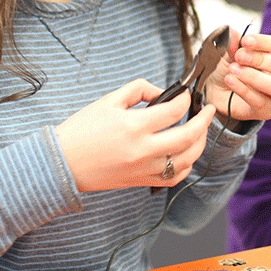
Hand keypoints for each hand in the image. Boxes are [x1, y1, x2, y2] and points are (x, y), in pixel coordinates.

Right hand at [55, 79, 215, 192]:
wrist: (62, 163)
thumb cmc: (81, 130)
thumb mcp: (108, 100)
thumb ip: (139, 90)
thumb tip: (162, 92)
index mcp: (133, 126)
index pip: (174, 111)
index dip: (185, 99)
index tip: (187, 94)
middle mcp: (142, 150)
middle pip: (188, 137)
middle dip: (205, 121)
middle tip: (209, 110)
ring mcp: (143, 168)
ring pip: (186, 159)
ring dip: (200, 143)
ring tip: (201, 130)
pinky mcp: (141, 181)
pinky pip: (173, 177)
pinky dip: (186, 165)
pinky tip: (186, 153)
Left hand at [204, 30, 270, 122]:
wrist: (220, 89)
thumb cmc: (235, 65)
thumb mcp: (233, 50)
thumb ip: (236, 43)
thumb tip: (234, 36)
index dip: (266, 42)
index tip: (246, 40)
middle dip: (263, 60)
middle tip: (240, 56)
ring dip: (255, 77)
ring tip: (234, 69)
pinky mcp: (269, 111)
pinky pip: (261, 102)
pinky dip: (244, 90)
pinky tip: (230, 80)